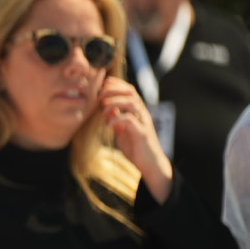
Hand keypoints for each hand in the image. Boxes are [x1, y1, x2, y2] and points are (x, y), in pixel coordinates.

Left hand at [100, 77, 172, 195]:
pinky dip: (117, 119)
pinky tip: (108, 124)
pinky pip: (130, 120)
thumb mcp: (122, 130)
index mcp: (137, 111)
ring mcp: (143, 122)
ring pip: (131, 103)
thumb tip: (106, 108)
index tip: (103, 84)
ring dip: (114, 103)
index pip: (130, 90)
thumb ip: (116, 119)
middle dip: (113, 90)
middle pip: (131, 92)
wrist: (150, 164)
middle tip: (99, 96)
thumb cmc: (136, 147)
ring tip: (103, 110)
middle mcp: (142, 114)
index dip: (117, 84)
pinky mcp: (141, 133)